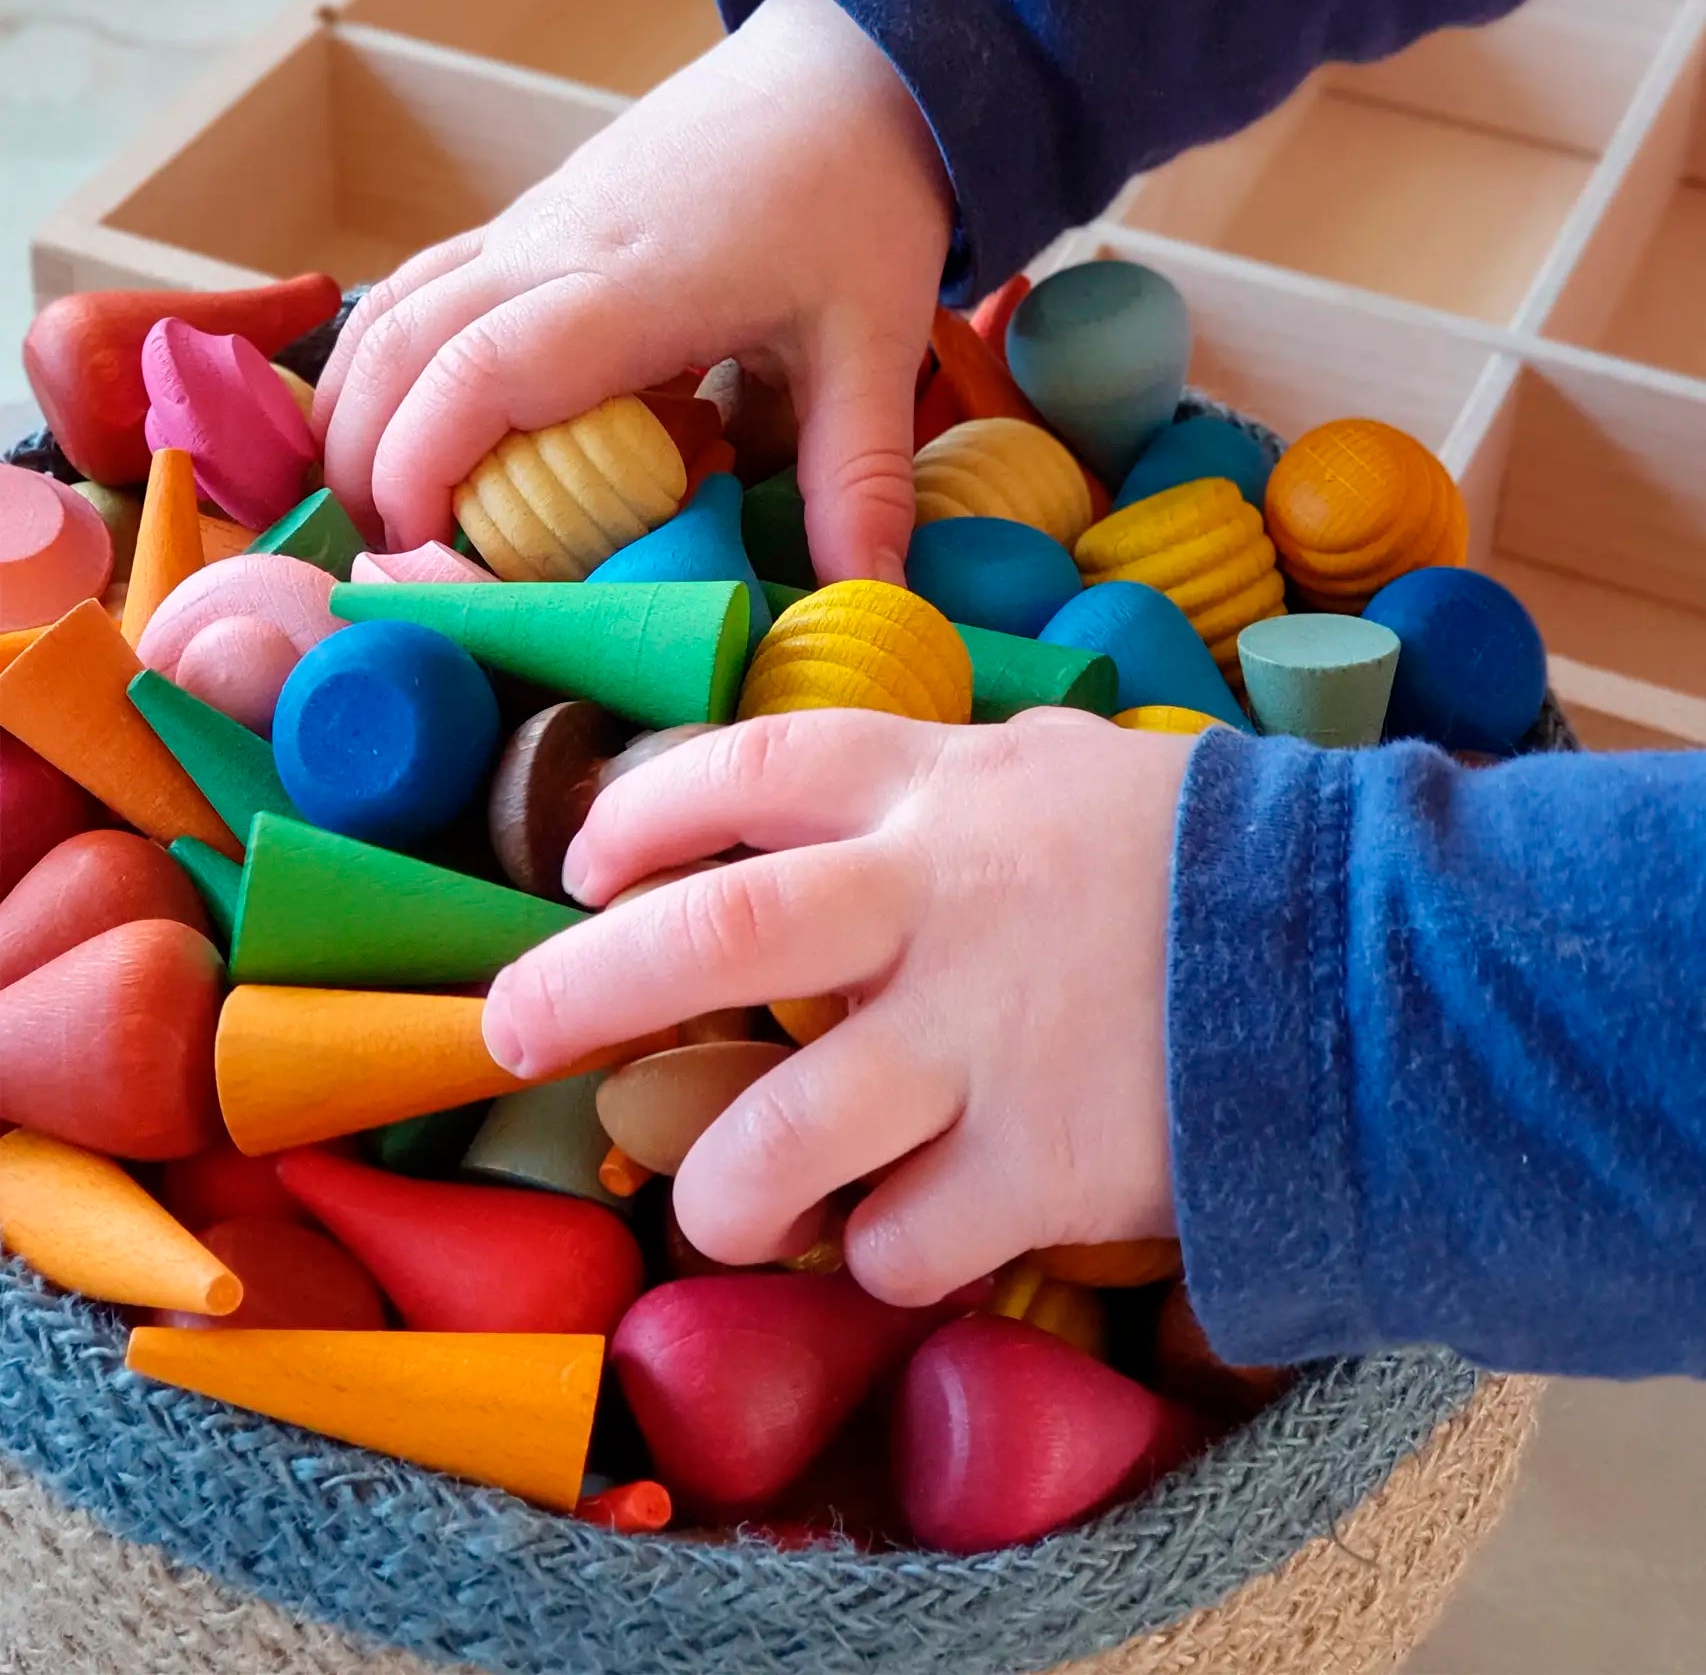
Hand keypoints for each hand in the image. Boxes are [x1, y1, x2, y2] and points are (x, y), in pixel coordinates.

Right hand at [312, 0, 953, 578]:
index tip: (422, 557)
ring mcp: (533, 223)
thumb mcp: (873, 347)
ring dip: (357, 409)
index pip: (478, 373)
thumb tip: (870, 605)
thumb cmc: (860, 196)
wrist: (847, 63)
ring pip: (391, 307)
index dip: (423, 468)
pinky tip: (399, 421)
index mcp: (631, 285)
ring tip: (377, 510)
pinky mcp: (535, 216)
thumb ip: (859, 480)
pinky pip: (423, 283)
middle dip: (367, 461)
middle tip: (392, 563)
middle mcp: (554, 246)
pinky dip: (387, 359)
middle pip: (402, 344)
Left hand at [482, 710, 1191, 1305]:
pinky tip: (904, 1241)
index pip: (756, 766)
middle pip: (715, 931)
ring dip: (723, 1189)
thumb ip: (950, 781)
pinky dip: (881, 1257)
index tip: (584, 865)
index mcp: (943, 788)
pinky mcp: (1042, 1164)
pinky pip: (905, 1242)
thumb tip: (844, 801)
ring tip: (713, 1209)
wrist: (1369, 957)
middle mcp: (940, 904)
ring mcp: (985, 1039)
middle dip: (583, 986)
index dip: (646, 811)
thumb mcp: (1067, 771)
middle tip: (506, 1033)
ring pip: (785, 1134)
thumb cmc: (1203, 854)